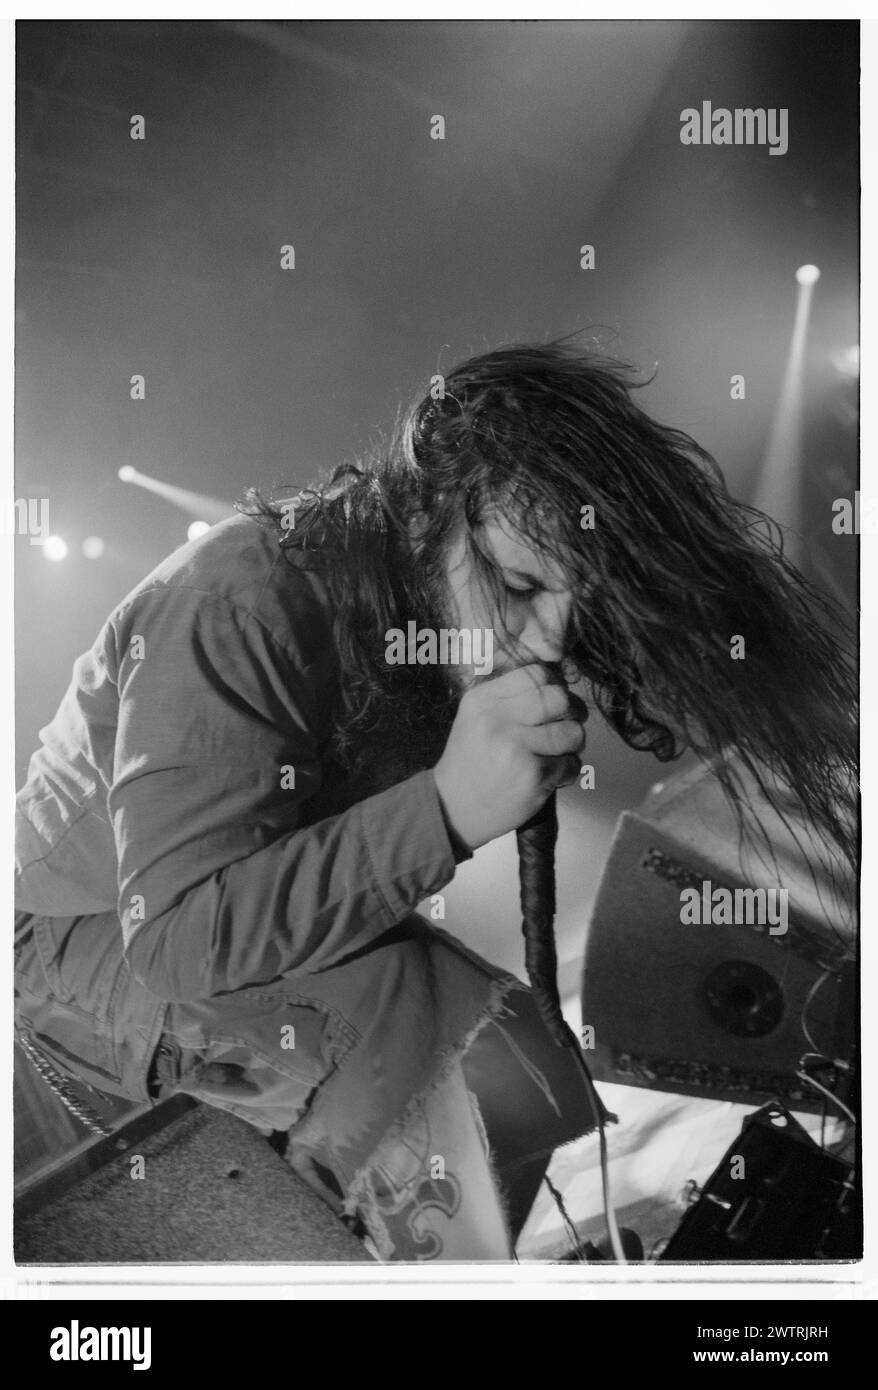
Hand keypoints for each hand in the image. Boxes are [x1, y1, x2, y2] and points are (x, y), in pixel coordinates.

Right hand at [432, 663, 587, 852]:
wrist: (452, 808)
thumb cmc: (470, 762)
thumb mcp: (476, 717)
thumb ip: (510, 697)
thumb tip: (558, 683)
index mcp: (483, 701)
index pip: (537, 675)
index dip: (555, 686)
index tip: (555, 702)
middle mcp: (498, 721)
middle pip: (560, 699)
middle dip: (572, 712)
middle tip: (567, 724)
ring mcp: (516, 749)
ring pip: (573, 733)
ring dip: (573, 744)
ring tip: (557, 753)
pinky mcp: (533, 776)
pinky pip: (572, 764)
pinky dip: (567, 771)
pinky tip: (549, 776)